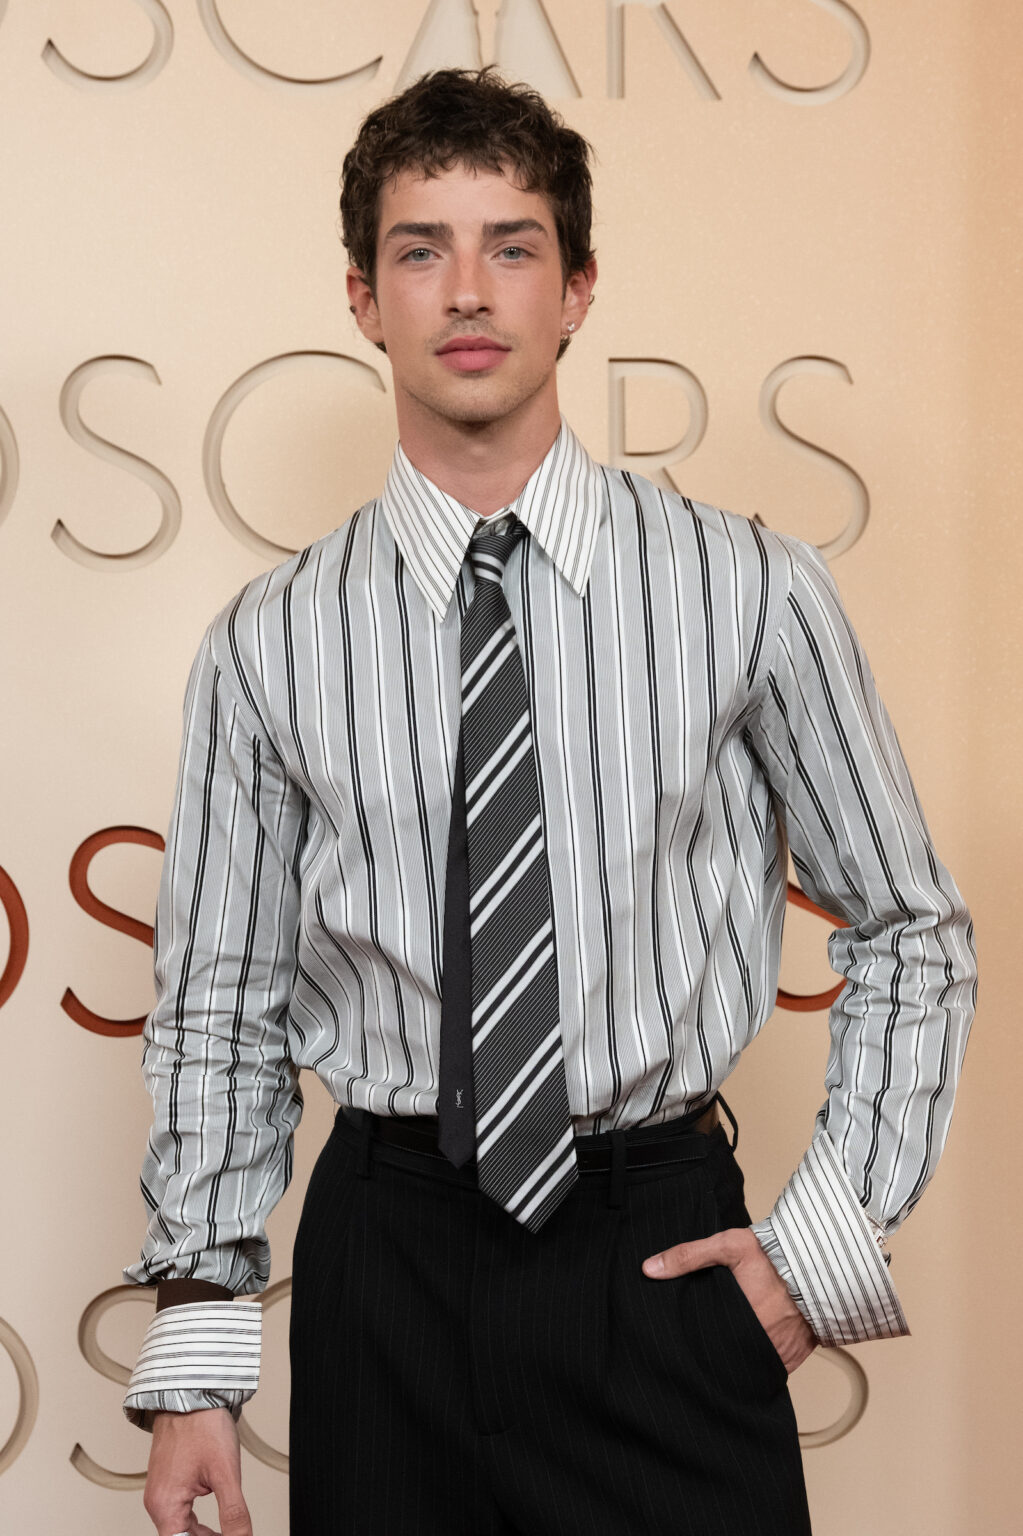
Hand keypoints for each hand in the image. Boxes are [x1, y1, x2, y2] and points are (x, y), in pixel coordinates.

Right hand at [143, 1407, 252, 1535]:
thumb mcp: (226, 1473)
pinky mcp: (168, 1480)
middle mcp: (158, 1502)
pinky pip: (180, 1510)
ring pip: (182, 1526)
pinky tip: (218, 1515)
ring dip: (204, 1533)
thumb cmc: (203, 1426)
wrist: (191, 1393)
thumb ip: (234, 1512)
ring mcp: (162, 1491)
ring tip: (230, 1531)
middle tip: (234, 1534)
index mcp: (165, 1506)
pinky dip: (198, 1519)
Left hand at [642, 1225, 816, 1373]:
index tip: (688, 1339)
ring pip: (749, 1365)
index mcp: (738, 1320)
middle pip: (726, 1357)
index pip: (706, 1344)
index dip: (696, 1344)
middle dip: (715, 1352)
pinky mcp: (795, 1357)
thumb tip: (649, 1269)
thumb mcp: (727, 1246)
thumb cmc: (773, 1254)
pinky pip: (772, 1367)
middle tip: (706, 1342)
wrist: (819, 1262)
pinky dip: (762, 1360)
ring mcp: (779, 1354)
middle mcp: (759, 1343)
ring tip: (725, 1346)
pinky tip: (750, 1348)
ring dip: (739, 1357)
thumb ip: (687, 1256)